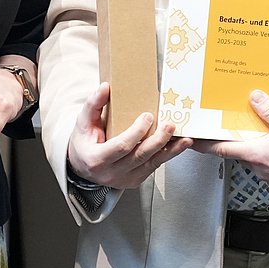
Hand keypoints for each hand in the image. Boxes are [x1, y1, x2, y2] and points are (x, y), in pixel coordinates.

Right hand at [66, 83, 191, 189]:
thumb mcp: (83, 122)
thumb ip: (93, 104)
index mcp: (97, 159)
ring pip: (151, 164)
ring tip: (185, 139)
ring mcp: (124, 179)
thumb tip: (105, 87)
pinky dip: (167, 155)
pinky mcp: (134, 181)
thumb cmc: (84, 142)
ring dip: (170, 151)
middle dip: (158, 140)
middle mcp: (111, 173)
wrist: (82, 166)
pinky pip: (153, 167)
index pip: (121, 146)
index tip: (148, 116)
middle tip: (170, 125)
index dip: (136, 132)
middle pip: (140, 156)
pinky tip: (179, 146)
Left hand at [191, 90, 268, 197]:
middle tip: (238, 124)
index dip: (204, 144)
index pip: (221, 149)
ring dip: (259, 148)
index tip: (190, 140)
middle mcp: (261, 170)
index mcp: (258, 155)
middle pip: (241, 152)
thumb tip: (254, 97)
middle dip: (239, 139)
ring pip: (258, 160)